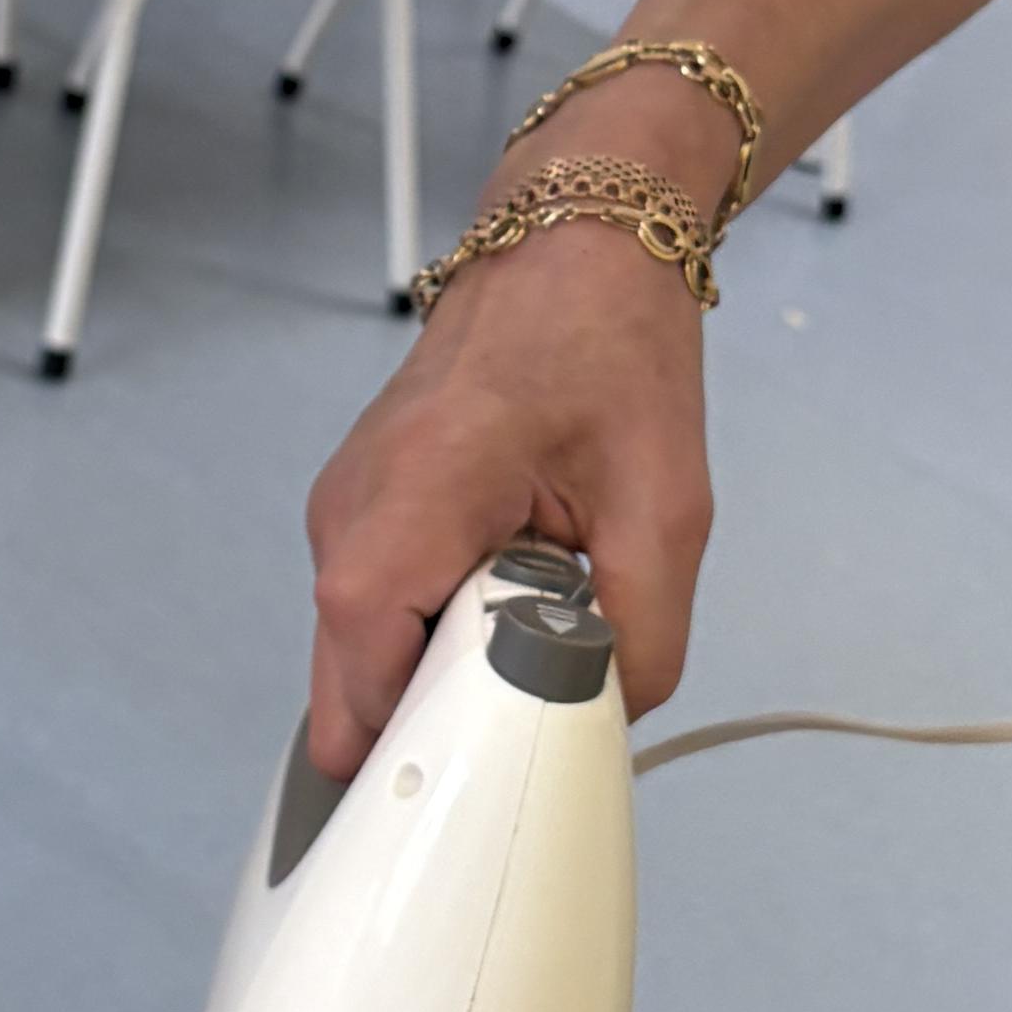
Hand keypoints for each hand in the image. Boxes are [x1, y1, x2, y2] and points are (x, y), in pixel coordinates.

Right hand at [305, 168, 716, 770]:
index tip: (500, 762)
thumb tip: (609, 721)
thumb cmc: (608, 345)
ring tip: (531, 607)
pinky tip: (510, 585)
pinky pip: (385, 617)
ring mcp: (346, 515)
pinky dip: (443, 629)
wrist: (576, 249)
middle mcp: (350, 513)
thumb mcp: (666, 510)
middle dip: (440, 720)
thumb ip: (644, 641)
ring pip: (368, 659)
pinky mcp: (363, 518)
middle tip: (535, 683)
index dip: (432, 745)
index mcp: (409, 502)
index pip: (364, 685)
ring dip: (446, 669)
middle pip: (352, 690)